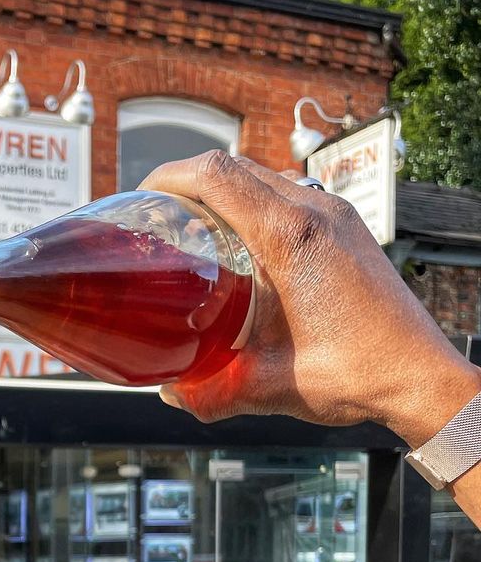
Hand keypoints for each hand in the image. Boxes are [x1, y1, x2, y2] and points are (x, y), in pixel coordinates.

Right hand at [141, 151, 480, 447]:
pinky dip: (255, 204)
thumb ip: (212, 392)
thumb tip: (171, 394)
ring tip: (196, 228)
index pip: (217, 176)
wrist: (418, 375)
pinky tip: (243, 247)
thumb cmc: (358, 374)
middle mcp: (315, 211)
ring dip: (225, 191)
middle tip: (159, 214)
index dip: (170, 177)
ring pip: (264, 177)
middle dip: (189, 181)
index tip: (144, 195)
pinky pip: (290, 195)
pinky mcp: (346, 227)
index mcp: (290, 236)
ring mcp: (336, 214)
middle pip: (236, 167)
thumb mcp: (270, 386)